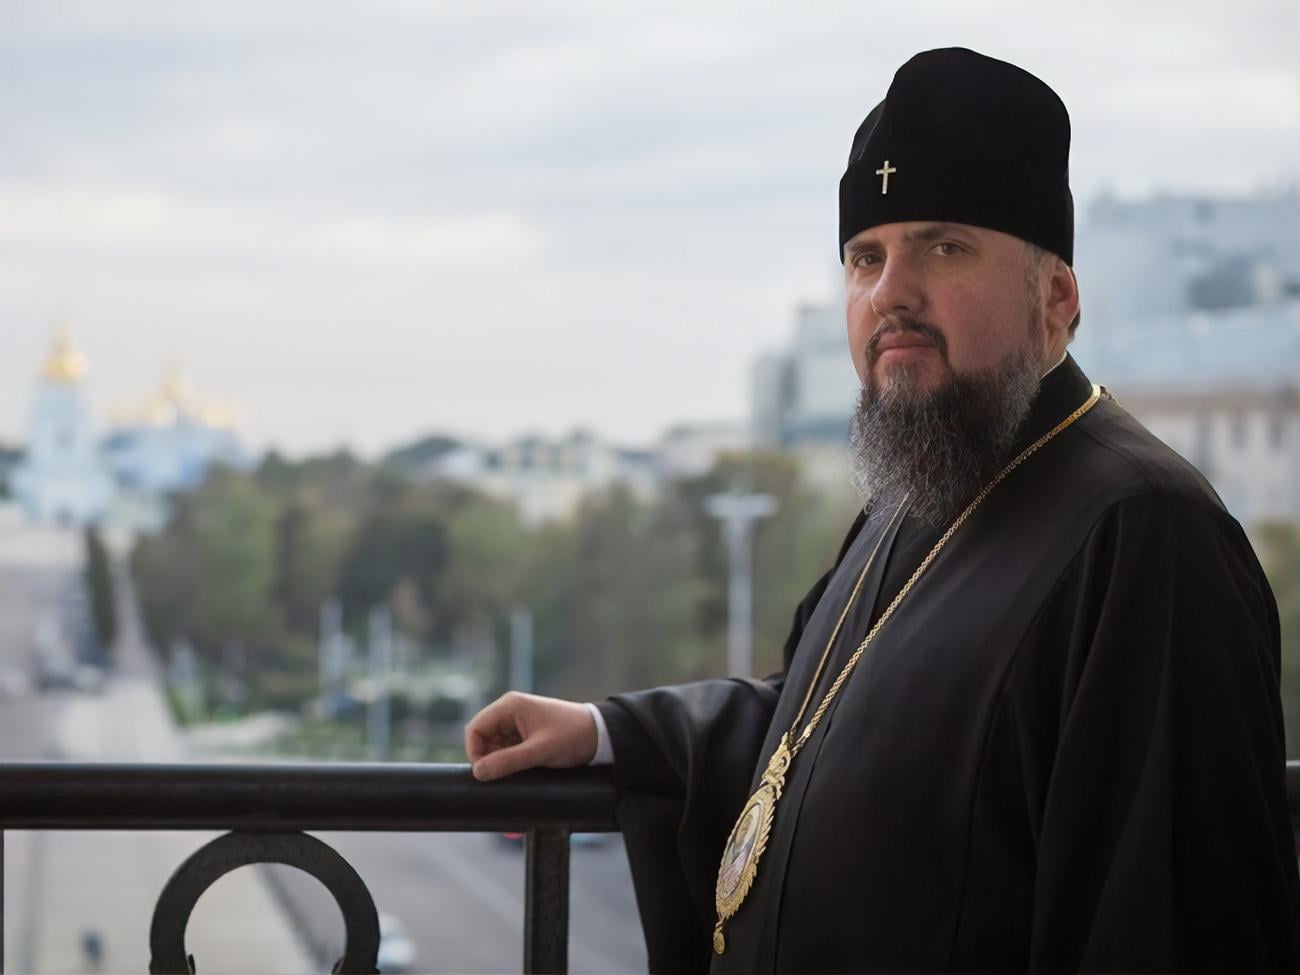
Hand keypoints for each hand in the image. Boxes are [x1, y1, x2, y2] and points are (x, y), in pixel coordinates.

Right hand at [464, 691, 598, 781]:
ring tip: (516, 773)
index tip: (484, 773)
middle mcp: (510, 710)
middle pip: (483, 737)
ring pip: (494, 745)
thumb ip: (508, 761)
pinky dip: (509, 760)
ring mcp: (518, 722)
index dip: (474, 751)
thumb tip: (479, 772)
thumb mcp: (540, 751)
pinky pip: (507, 748)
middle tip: (501, 776)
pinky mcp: (526, 733)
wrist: (601, 734)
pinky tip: (520, 769)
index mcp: (510, 706)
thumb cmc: (572, 736)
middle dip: (487, 758)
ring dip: (499, 760)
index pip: (476, 728)